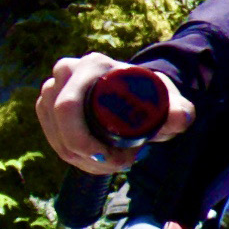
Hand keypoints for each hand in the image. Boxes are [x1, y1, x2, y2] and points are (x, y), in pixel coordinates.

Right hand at [37, 54, 183, 176]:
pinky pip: (54, 142)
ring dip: (85, 161)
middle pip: (60, 126)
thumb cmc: (152, 94)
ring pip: (57, 139)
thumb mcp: (168, 102)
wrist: (139, 92)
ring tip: (118, 162)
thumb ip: (180, 110)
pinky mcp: (47, 109)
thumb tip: (181, 118)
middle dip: (90, 156)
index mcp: (91, 65)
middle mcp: (65, 73)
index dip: (86, 141)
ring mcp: (52, 91)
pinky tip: (100, 163)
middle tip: (123, 163)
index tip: (122, 158)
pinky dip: (77, 159)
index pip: (68, 107)